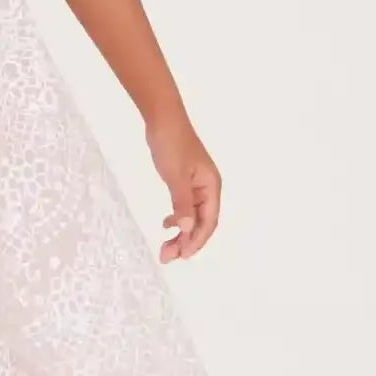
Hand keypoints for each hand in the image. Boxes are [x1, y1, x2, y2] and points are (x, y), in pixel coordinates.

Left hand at [145, 113, 220, 262]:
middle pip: (201, 222)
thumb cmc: (172, 144)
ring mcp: (196, 185)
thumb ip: (181, 202)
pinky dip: (177, 218)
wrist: (163, 119)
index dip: (197, 241)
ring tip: (165, 247)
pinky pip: (184, 207)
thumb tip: (186, 228)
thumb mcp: (176, 176)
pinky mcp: (184, 182)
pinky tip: (166, 224)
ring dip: (180, 233)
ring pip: (191, 216)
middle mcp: (208, 188)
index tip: (182, 255)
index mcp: (211, 187)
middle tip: (167, 256)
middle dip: (186, 241)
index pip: (208, 222)